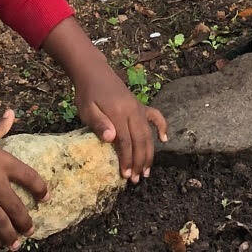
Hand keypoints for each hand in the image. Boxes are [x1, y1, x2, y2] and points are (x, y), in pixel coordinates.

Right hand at [0, 110, 47, 251]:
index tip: (46, 198)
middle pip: (18, 207)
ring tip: (17, 245)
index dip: (41, 189)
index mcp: (4, 163)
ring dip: (11, 236)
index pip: (30, 177)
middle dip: (26, 221)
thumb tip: (11, 113)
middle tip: (31, 230)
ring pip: (2, 222)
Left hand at [72, 65, 165, 184]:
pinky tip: (164, 138)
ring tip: (147, 171)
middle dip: (139, 161)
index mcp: (118, 113)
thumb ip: (99, 123)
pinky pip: (155, 116)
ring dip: (149, 153)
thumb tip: (111, 139)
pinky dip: (161, 127)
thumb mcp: (87, 109)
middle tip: (137, 180)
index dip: (127, 159)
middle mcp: (133, 110)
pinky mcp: (140, 105)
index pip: (126, 141)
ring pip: (147, 133)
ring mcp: (138, 107)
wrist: (93, 72)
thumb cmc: (87, 93)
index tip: (126, 175)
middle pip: (140, 140)